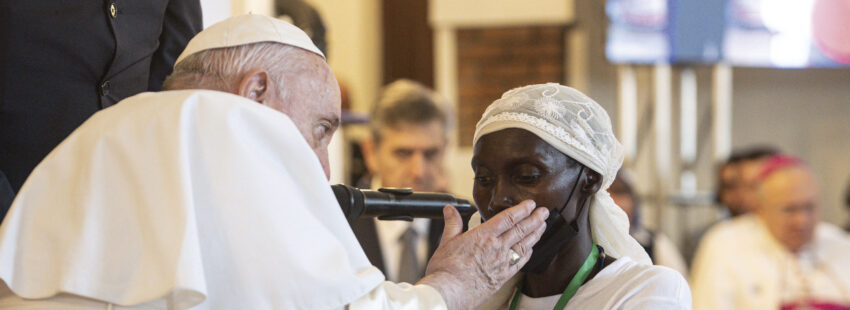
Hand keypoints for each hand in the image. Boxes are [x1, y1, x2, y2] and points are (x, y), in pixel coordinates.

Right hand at [416, 200, 548, 309]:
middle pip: (521, 229)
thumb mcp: (446, 241)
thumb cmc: (446, 269)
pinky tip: (531, 249)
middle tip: (545, 212)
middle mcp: (496, 247)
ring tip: (543, 226)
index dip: (522, 209)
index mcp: (483, 235)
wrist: (449, 292)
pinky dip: (527, 254)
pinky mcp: (502, 276)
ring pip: (524, 245)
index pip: (508, 218)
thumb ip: (453, 223)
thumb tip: (450, 209)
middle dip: (535, 219)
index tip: (531, 204)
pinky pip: (520, 263)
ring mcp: (502, 263)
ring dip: (535, 234)